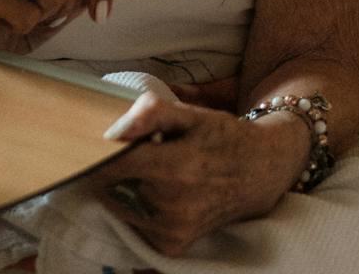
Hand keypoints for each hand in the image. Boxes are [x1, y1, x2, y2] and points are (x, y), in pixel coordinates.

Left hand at [91, 92, 306, 256]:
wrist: (260, 173)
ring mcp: (171, 230)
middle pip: (111, 185)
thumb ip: (151, 114)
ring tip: (155, 173)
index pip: (109, 165)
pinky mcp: (171, 245)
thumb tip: (113, 129)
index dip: (97, 153)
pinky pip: (136, 223)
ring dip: (125, 188)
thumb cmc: (222, 138)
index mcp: (173, 168)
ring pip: (120, 204)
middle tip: (140, 154)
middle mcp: (170, 205)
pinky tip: (160, 194)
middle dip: (116, 168)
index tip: (98, 144)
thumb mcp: (191, 115)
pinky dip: (138, 208)